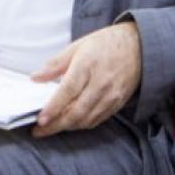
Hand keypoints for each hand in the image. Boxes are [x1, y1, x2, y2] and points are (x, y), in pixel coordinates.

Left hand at [30, 21, 141, 137]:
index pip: (68, 92)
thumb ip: (55, 64)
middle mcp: (101, 83)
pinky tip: (71, 123)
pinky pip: (98, 120)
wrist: (139, 46)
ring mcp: (111, 95)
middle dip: (56, 125)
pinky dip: (82, 124)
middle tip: (40, 131)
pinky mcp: (118, 103)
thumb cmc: (106, 43)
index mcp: (88, 65)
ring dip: (68, 127)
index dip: (53, 108)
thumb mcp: (77, 46)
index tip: (40, 120)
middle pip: (76, 112)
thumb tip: (35, 78)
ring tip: (52, 128)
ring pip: (87, 120)